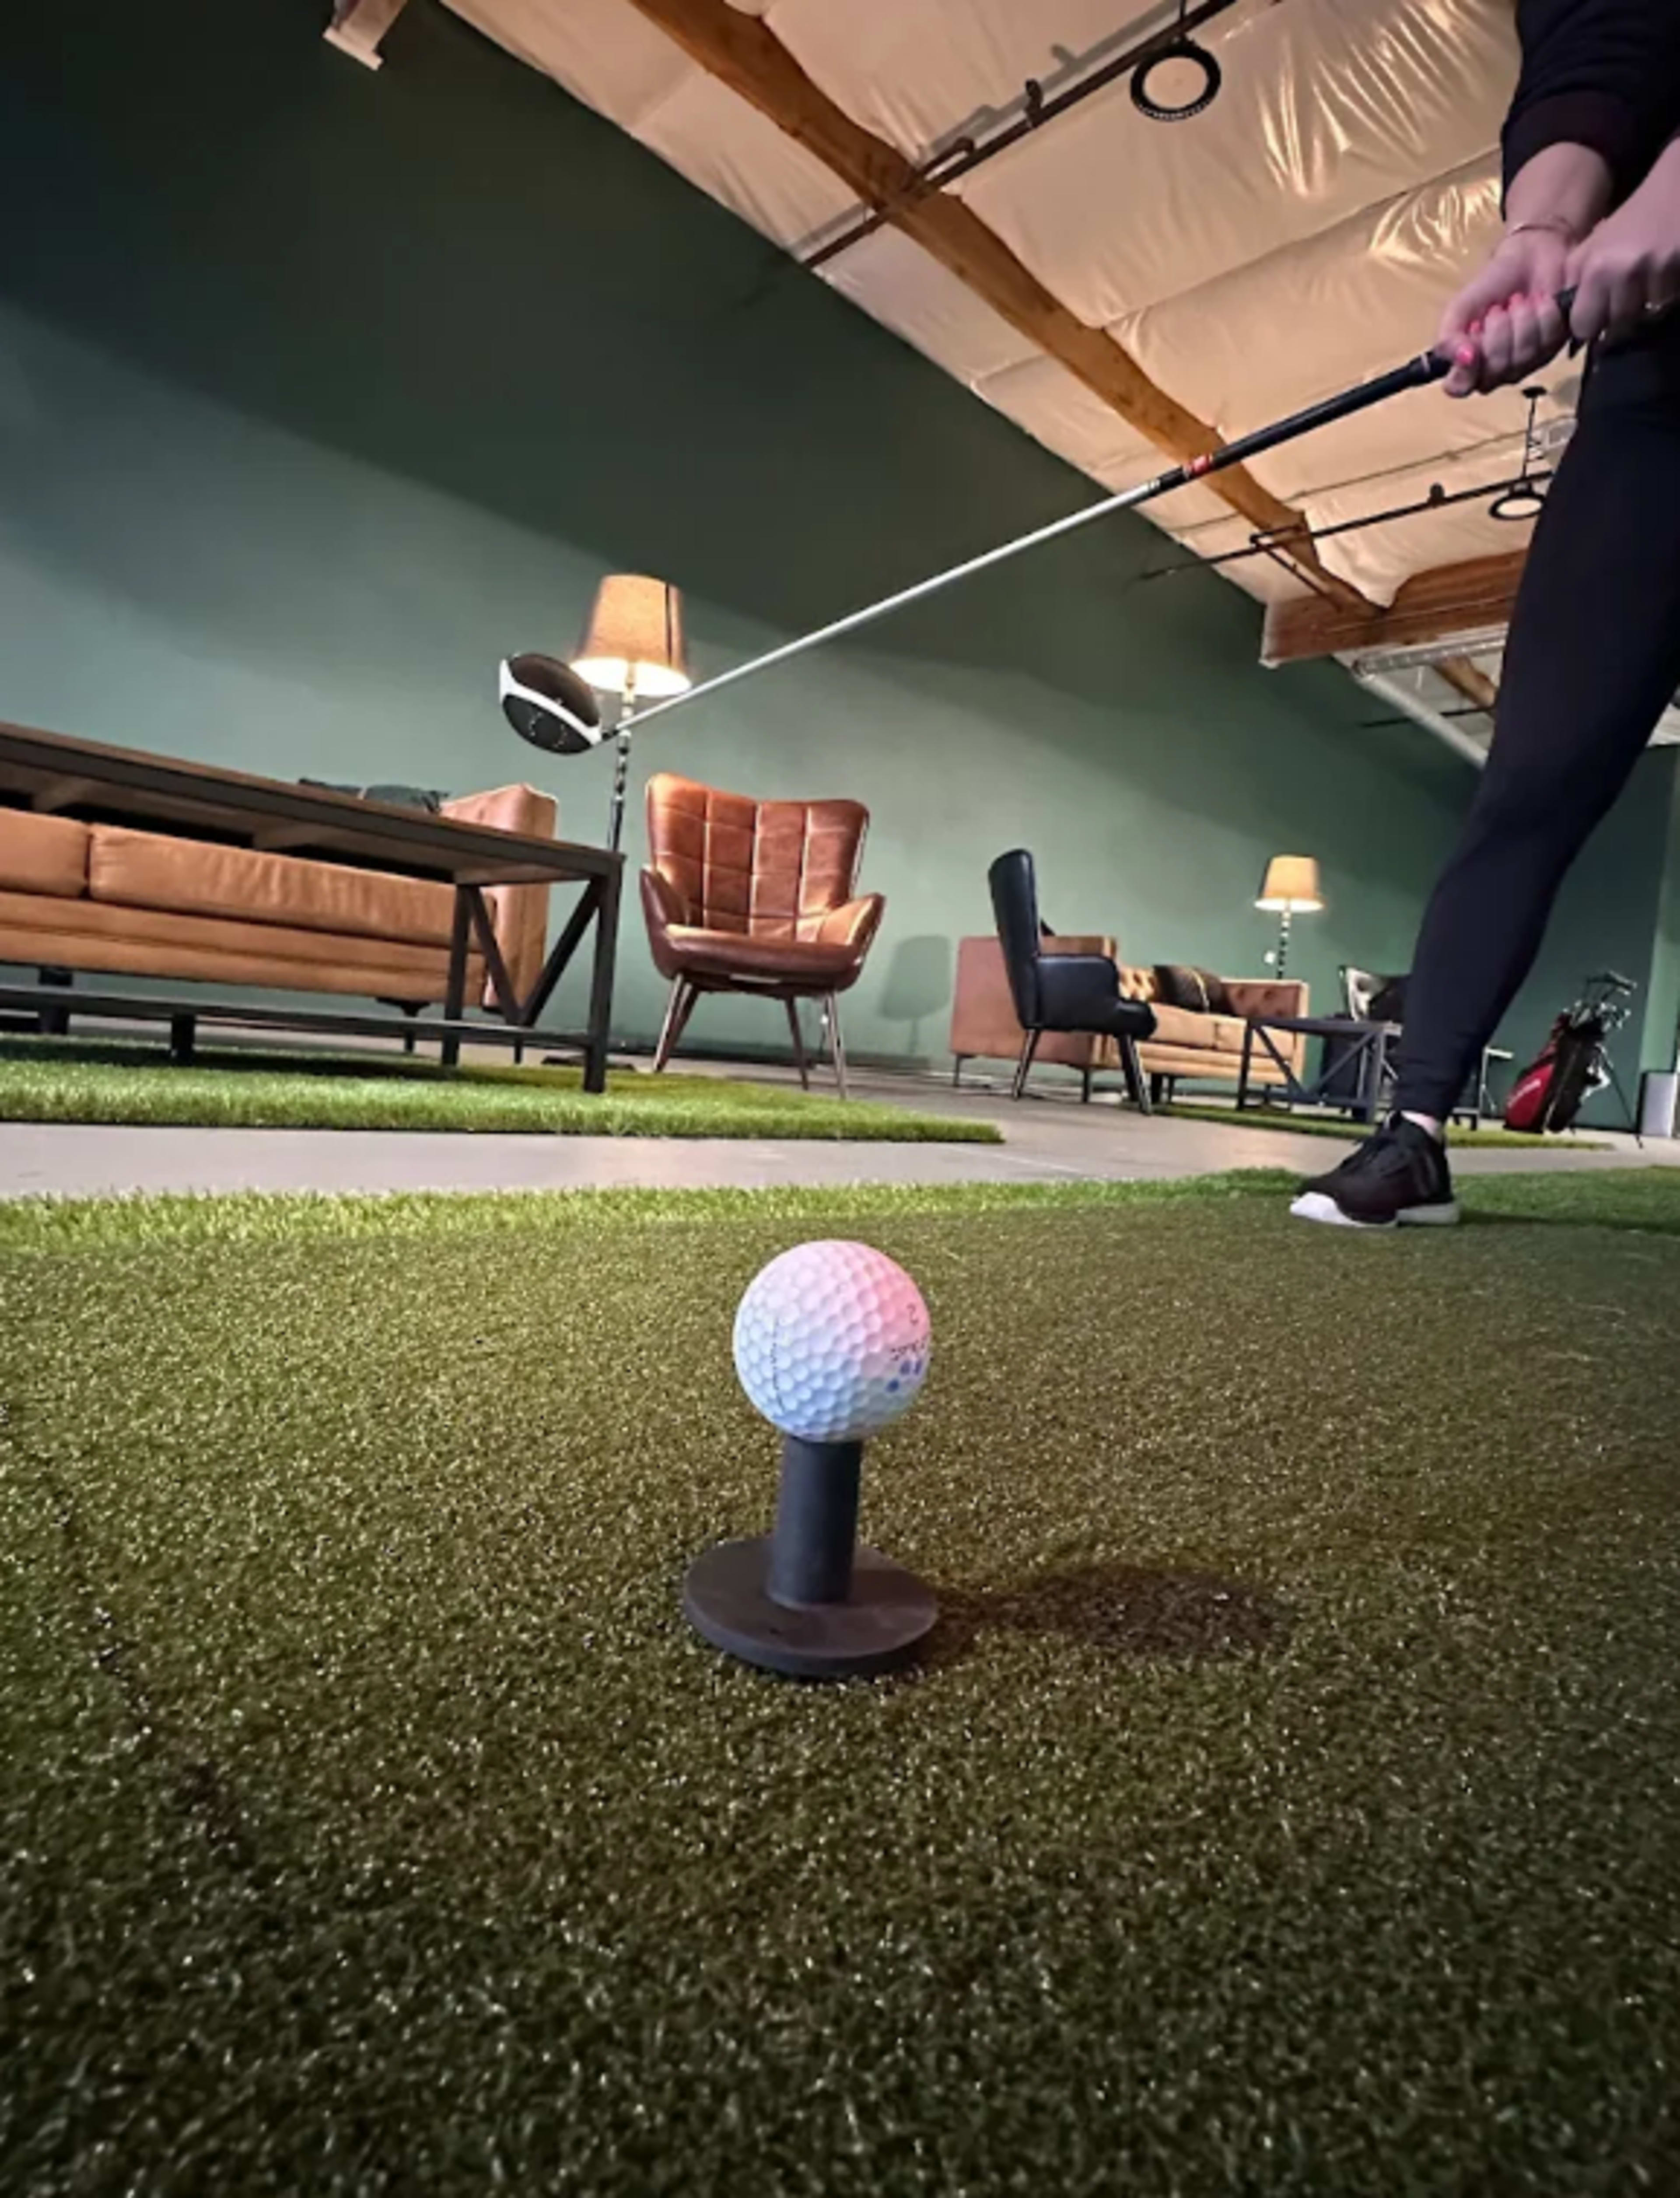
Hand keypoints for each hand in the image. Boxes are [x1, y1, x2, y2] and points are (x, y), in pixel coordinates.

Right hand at [1439, 226, 1570, 396]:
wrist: (1532, 258)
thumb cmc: (1493, 284)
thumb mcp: (1461, 307)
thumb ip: (1449, 337)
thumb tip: (1462, 357)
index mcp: (1467, 363)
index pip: (1459, 387)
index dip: (1464, 371)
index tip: (1471, 347)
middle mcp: (1495, 371)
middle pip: (1494, 372)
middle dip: (1497, 334)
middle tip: (1498, 308)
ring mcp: (1525, 364)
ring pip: (1521, 358)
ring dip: (1521, 322)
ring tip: (1519, 301)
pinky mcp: (1552, 349)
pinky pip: (1546, 343)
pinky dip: (1543, 316)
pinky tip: (1540, 302)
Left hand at [1565, 146, 1679, 346]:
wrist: (1676, 189)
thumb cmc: (1633, 218)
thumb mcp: (1593, 246)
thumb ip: (1578, 283)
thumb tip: (1572, 324)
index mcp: (1596, 269)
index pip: (1583, 326)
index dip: (1589, 324)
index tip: (1596, 315)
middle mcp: (1624, 274)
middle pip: (1616, 327)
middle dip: (1618, 318)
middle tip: (1625, 297)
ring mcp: (1656, 275)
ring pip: (1644, 318)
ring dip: (1645, 307)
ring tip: (1647, 282)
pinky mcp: (1679, 274)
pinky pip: (1667, 302)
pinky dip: (1666, 295)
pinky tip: (1665, 275)